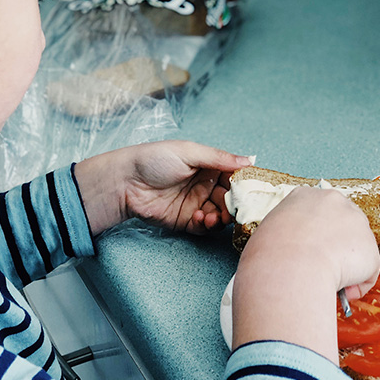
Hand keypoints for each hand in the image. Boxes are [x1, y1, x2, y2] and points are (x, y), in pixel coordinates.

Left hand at [74, 140, 251, 235]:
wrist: (125, 182)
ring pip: (219, 215)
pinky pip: (203, 227)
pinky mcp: (185, 220)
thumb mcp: (188, 152)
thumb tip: (250, 160)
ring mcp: (195, 203)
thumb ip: (219, 158)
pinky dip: (205, 226)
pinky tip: (199, 219)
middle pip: (230, 199)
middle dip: (235, 205)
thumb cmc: (153, 159)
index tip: (254, 191)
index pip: (234, 176)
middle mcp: (205, 185)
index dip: (245, 184)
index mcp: (208, 165)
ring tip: (213, 216)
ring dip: (221, 218)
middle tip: (235, 209)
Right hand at [231, 187, 379, 361]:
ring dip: (345, 269)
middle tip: (321, 270)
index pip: (316, 212)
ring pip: (355, 250)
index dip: (315, 234)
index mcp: (302, 196)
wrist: (288, 265)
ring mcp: (355, 222)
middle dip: (335, 249)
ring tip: (327, 283)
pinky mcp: (370, 248)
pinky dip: (356, 285)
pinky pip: (366, 273)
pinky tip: (340, 290)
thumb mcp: (267, 234)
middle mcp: (332, 201)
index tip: (310, 250)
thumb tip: (291, 254)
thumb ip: (285, 236)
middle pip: (341, 226)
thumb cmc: (269, 254)